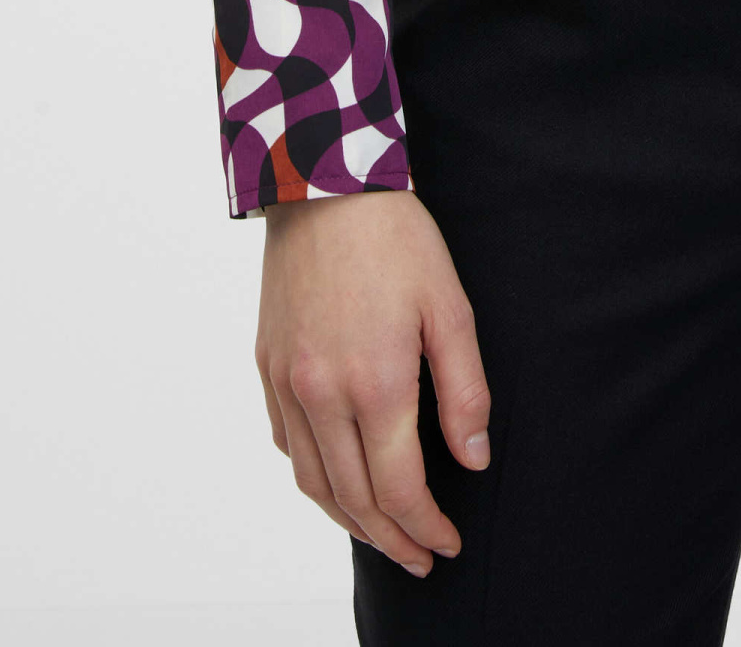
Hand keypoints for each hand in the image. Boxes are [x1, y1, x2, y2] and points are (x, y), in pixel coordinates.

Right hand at [255, 186, 491, 577]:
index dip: (426, 526)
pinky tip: (337, 477)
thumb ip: (465, 390)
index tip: (448, 543)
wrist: (323, 183)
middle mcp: (321, 393)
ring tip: (382, 534)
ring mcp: (287, 381)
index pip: (399, 489)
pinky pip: (286, 442)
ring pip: (312, 481)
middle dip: (392, 540)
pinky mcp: (267, 364)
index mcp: (374, 382)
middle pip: (354, 499)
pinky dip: (313, 475)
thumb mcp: (450, 306)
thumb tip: (473, 460)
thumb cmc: (396, 238)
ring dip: (348, 520)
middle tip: (421, 557)